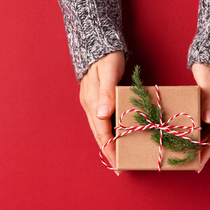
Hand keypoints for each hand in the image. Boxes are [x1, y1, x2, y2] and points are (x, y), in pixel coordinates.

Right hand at [79, 51, 124, 173]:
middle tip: (119, 166)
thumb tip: (103, 115)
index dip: (109, 148)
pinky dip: (109, 132)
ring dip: (108, 143)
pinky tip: (116, 137)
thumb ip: (107, 93)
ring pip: (100, 129)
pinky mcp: (97, 100)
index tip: (117, 163)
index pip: (101, 132)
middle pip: (99, 134)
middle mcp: (90, 106)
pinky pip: (102, 121)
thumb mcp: (109, 72)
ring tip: (118, 156)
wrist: (100, 44)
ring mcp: (92, 103)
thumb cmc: (107, 57)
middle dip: (108, 151)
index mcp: (92, 102)